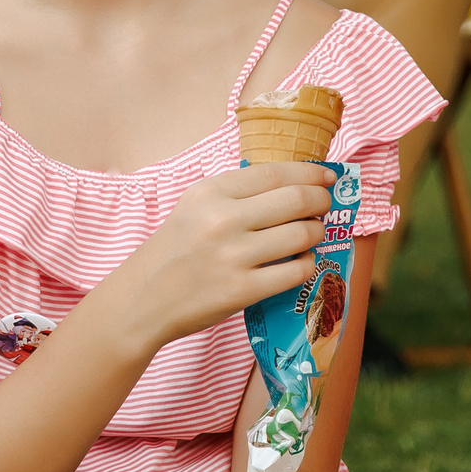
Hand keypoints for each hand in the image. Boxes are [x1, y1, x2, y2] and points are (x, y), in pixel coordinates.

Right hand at [98, 163, 330, 349]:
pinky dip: (307, 264)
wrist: (143, 298)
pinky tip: (300, 261)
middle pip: (296, 199)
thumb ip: (236, 192)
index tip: (327, 176)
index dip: (310, 173)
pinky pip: (296, 271)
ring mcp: (234, 256)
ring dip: (316, 233)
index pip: (275, 173)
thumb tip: (291, 183)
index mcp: (211, 192)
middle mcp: (223, 219)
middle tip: (324, 206)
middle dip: (320, 200)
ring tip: (312, 234)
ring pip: (302, 234)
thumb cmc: (174, 250)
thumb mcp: (194, 206)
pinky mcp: (243, 290)